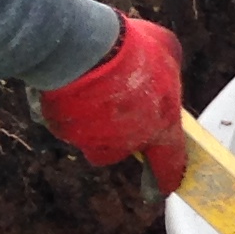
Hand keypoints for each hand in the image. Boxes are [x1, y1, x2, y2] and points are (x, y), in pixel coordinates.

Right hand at [38, 16, 185, 192]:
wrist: (82, 48)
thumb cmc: (131, 49)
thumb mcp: (168, 49)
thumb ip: (170, 66)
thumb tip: (166, 67)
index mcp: (161, 126)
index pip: (170, 162)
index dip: (168, 175)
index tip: (167, 185)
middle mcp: (128, 141)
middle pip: (123, 150)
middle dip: (120, 133)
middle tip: (117, 102)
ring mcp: (93, 139)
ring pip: (93, 138)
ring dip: (94, 120)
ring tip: (92, 85)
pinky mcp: (64, 131)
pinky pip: (68, 124)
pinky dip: (69, 110)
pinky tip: (70, 83)